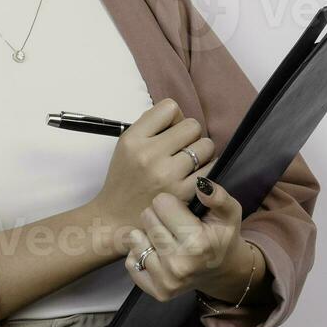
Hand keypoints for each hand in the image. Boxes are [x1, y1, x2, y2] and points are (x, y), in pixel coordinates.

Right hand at [89, 98, 215, 248]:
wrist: (115, 219)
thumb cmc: (125, 180)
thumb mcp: (125, 147)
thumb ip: (149, 128)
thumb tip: (179, 117)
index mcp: (132, 139)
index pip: (169, 108)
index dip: (174, 119)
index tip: (169, 133)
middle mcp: (149, 154)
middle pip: (192, 126)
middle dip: (190, 136)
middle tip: (181, 150)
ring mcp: (167, 175)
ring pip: (206, 145)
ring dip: (202, 153)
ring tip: (189, 164)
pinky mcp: (182, 194)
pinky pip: (211, 169)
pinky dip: (207, 170)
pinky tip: (196, 176)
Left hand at [123, 178, 248, 302]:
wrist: (222, 270)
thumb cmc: (221, 237)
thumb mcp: (229, 213)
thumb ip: (218, 197)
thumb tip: (202, 185)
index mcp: (198, 243)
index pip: (160, 203)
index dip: (171, 204)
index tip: (182, 213)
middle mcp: (179, 265)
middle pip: (146, 218)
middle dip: (159, 217)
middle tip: (175, 227)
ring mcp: (166, 281)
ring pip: (135, 238)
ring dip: (148, 235)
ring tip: (166, 239)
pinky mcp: (156, 291)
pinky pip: (130, 261)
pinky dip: (140, 254)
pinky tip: (158, 254)